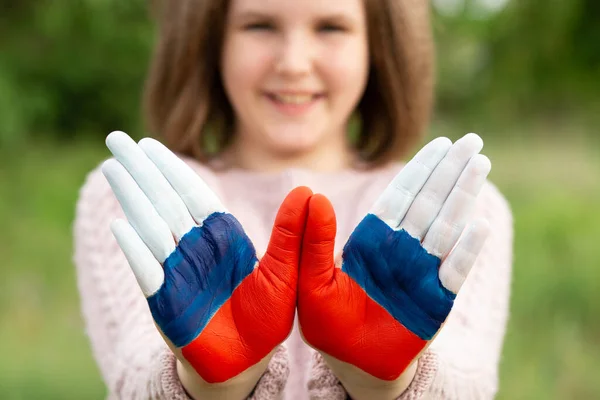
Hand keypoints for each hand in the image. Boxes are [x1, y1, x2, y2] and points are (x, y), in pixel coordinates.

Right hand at [101, 131, 311, 396]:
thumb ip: (293, 234)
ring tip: (112, 168)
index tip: (150, 144)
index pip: (192, 194)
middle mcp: (195, 249)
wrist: (245, 361)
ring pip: (150, 227)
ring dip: (132, 198)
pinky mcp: (167, 302)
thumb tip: (309, 191)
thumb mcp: (285, 271)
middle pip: (164, 201)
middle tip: (117, 139)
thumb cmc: (265, 317)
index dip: (171, 168)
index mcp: (222, 238)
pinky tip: (122, 224)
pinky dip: (136, 249)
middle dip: (141, 171)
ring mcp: (177, 273)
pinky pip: (149, 271)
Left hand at [297, 134, 491, 398]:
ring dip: (463, 196)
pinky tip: (478, 224)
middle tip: (472, 141)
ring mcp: (421, 272)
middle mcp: (400, 249)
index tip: (440, 144)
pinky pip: (454, 271)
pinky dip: (466, 249)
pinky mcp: (435, 300)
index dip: (420, 169)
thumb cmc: (328, 323)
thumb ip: (313, 241)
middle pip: (430, 202)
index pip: (400, 196)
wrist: (352, 363)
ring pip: (447, 226)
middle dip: (450, 171)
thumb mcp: (310, 279)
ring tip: (481, 165)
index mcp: (372, 240)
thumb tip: (314, 195)